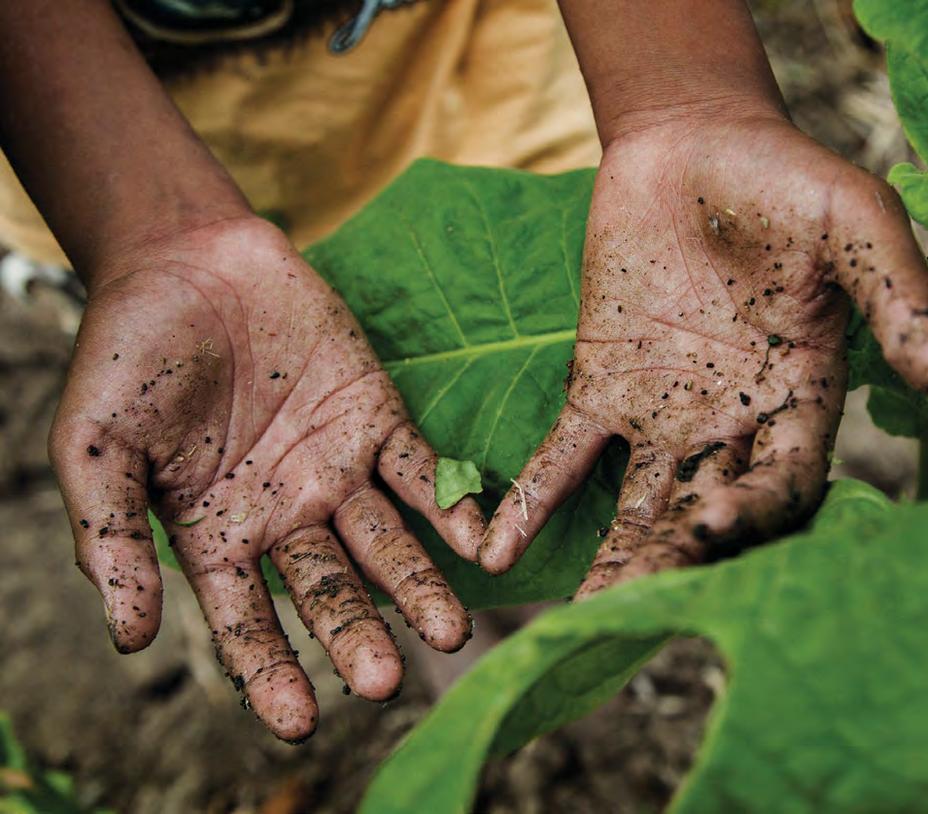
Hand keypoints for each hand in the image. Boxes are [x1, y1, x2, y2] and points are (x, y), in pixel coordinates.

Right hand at [49, 218, 484, 740]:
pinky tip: (479, 541)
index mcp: (217, 533)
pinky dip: (449, 507)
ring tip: (451, 633)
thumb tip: (128, 638)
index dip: (270, 672)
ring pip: (385, 544)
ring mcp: (336, 469)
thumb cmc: (128, 354)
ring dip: (418, 588)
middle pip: (328, 590)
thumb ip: (110, 539)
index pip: (247, 621)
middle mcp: (285, 514)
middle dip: (355, 635)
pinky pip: (419, 473)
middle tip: (384, 682)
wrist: (186, 261)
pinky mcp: (378, 419)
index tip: (301, 722)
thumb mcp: (94, 450)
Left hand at [478, 116, 927, 595]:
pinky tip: (495, 548)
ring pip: (638, 502)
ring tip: (577, 610)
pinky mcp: (598, 387)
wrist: (694, 142)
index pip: (788, 480)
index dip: (759, 507)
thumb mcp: (855, 222)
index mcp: (799, 398)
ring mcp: (660, 413)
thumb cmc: (787, 177)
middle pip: (705, 508)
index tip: (719, 520)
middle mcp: (730, 423)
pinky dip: (534, 498)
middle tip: (633, 602)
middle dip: (673, 554)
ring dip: (609, 556)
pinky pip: (565, 455)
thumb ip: (895, 296)